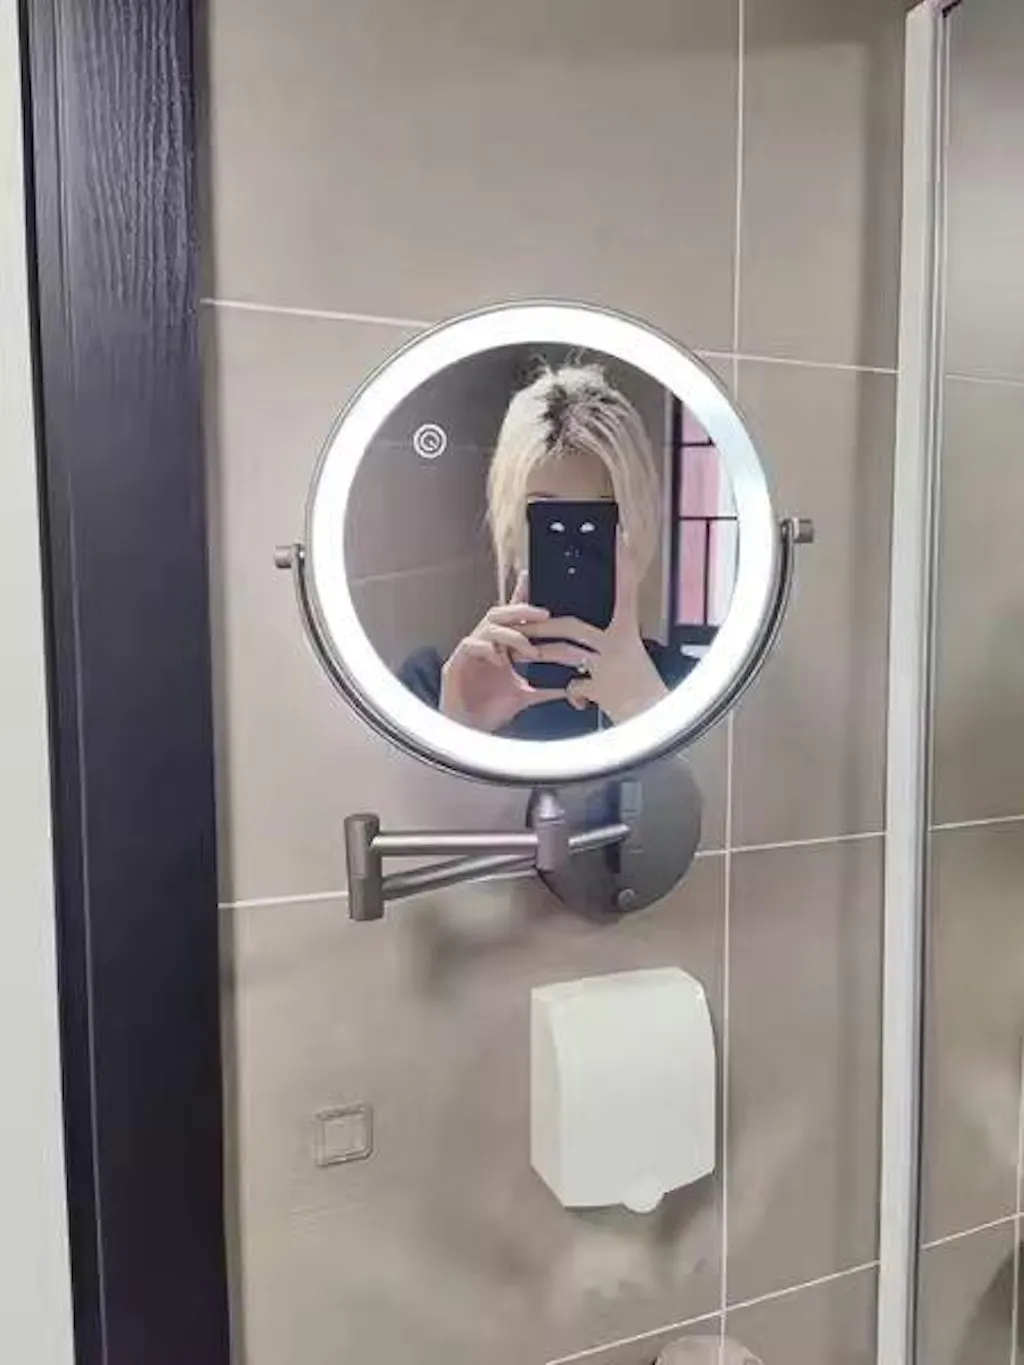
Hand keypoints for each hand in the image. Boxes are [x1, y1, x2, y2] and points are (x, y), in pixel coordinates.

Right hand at [439, 575, 563, 731]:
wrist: (468, 732)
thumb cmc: (489, 712)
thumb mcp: (524, 698)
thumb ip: (545, 690)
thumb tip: (571, 690)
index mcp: (499, 649)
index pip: (510, 619)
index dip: (519, 597)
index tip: (531, 578)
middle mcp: (483, 646)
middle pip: (499, 615)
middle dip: (521, 610)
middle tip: (543, 614)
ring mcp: (468, 654)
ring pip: (487, 627)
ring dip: (510, 634)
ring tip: (527, 648)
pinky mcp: (454, 665)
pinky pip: (469, 645)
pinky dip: (487, 649)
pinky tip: (499, 659)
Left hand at [525, 533, 668, 723]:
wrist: (656, 720)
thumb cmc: (644, 688)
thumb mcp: (632, 656)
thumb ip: (609, 643)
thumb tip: (586, 632)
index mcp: (628, 632)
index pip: (626, 591)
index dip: (623, 566)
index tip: (621, 538)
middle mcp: (619, 645)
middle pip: (572, 626)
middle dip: (543, 625)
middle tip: (525, 622)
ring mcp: (608, 666)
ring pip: (565, 653)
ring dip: (544, 654)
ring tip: (527, 655)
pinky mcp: (600, 688)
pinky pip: (574, 686)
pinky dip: (573, 694)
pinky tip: (578, 699)